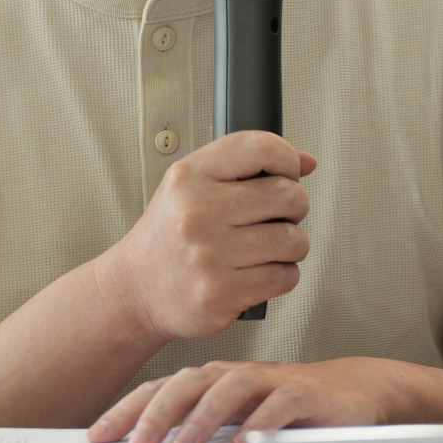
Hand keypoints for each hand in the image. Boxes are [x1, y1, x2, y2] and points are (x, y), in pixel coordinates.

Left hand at [89, 356, 398, 442]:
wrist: (354, 395)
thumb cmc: (287, 413)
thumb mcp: (239, 423)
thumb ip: (203, 434)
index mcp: (215, 381)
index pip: (163, 389)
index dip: (128, 410)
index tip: (97, 438)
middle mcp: (238, 376)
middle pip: (189, 382)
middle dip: (158, 412)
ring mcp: (273, 381)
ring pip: (230, 388)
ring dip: (203, 416)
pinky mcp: (307, 395)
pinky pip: (281, 404)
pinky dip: (261, 422)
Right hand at [100, 130, 315, 344]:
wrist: (134, 288)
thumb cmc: (170, 234)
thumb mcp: (192, 184)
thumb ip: (247, 165)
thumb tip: (307, 161)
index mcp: (190, 176)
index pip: (261, 148)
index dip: (288, 158)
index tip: (289, 172)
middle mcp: (197, 213)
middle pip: (288, 195)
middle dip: (295, 207)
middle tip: (280, 216)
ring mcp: (209, 256)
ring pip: (293, 240)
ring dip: (293, 245)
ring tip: (271, 246)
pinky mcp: (220, 294)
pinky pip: (284, 277)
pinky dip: (284, 275)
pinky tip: (262, 271)